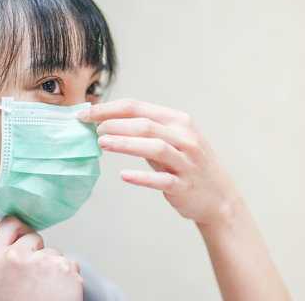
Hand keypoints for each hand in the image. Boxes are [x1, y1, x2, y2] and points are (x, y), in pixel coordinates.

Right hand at [0, 216, 82, 300]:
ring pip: (54, 253)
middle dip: (38, 253)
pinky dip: (68, 279)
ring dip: (54, 268)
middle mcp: (16, 256)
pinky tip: (58, 295)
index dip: (19, 232)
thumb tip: (23, 233)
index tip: (24, 241)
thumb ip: (6, 256)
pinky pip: (70, 265)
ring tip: (45, 293)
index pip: (10, 222)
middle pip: (34, 237)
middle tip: (33, 280)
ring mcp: (42, 261)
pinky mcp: (65, 268)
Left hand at [78, 98, 240, 225]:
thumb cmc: (187, 163)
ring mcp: (186, 162)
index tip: (86, 114)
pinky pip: (161, 179)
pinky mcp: (184, 186)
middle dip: (114, 123)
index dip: (108, 109)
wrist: (219, 196)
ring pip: (154, 147)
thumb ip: (144, 130)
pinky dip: (141, 177)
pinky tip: (124, 175)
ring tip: (102, 143)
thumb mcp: (171, 139)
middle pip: (144, 124)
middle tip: (92, 128)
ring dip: (125, 144)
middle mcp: (185, 138)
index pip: (137, 107)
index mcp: (178, 121)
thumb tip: (105, 121)